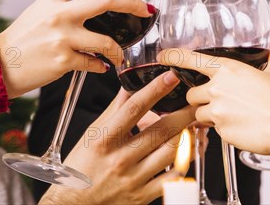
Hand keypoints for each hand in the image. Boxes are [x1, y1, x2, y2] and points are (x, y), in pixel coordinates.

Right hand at [0, 0, 153, 97]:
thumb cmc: (21, 39)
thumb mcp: (38, 11)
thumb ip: (63, 5)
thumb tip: (90, 8)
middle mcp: (59, 14)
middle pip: (106, 0)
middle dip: (134, 4)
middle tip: (147, 10)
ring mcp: (62, 37)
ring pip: (106, 41)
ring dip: (119, 50)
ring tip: (119, 54)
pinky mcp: (64, 60)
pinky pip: (95, 63)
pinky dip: (101, 66)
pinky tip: (100, 67)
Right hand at [40, 71, 195, 204]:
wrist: (74, 203)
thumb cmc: (81, 167)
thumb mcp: (92, 134)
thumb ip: (114, 109)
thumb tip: (129, 86)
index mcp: (105, 139)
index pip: (134, 109)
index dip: (155, 90)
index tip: (170, 77)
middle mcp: (120, 159)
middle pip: (161, 130)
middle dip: (183, 114)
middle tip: (195, 103)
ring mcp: (133, 178)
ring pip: (171, 152)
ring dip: (185, 136)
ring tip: (191, 126)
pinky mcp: (143, 195)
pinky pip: (172, 177)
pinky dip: (183, 162)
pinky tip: (185, 152)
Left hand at [158, 42, 269, 156]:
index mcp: (228, 70)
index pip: (192, 59)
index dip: (173, 57)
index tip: (163, 56)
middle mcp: (218, 89)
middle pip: (191, 94)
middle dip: (199, 99)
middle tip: (217, 102)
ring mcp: (218, 111)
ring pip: (199, 114)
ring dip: (208, 116)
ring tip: (230, 116)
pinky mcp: (221, 132)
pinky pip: (214, 131)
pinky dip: (222, 130)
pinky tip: (240, 127)